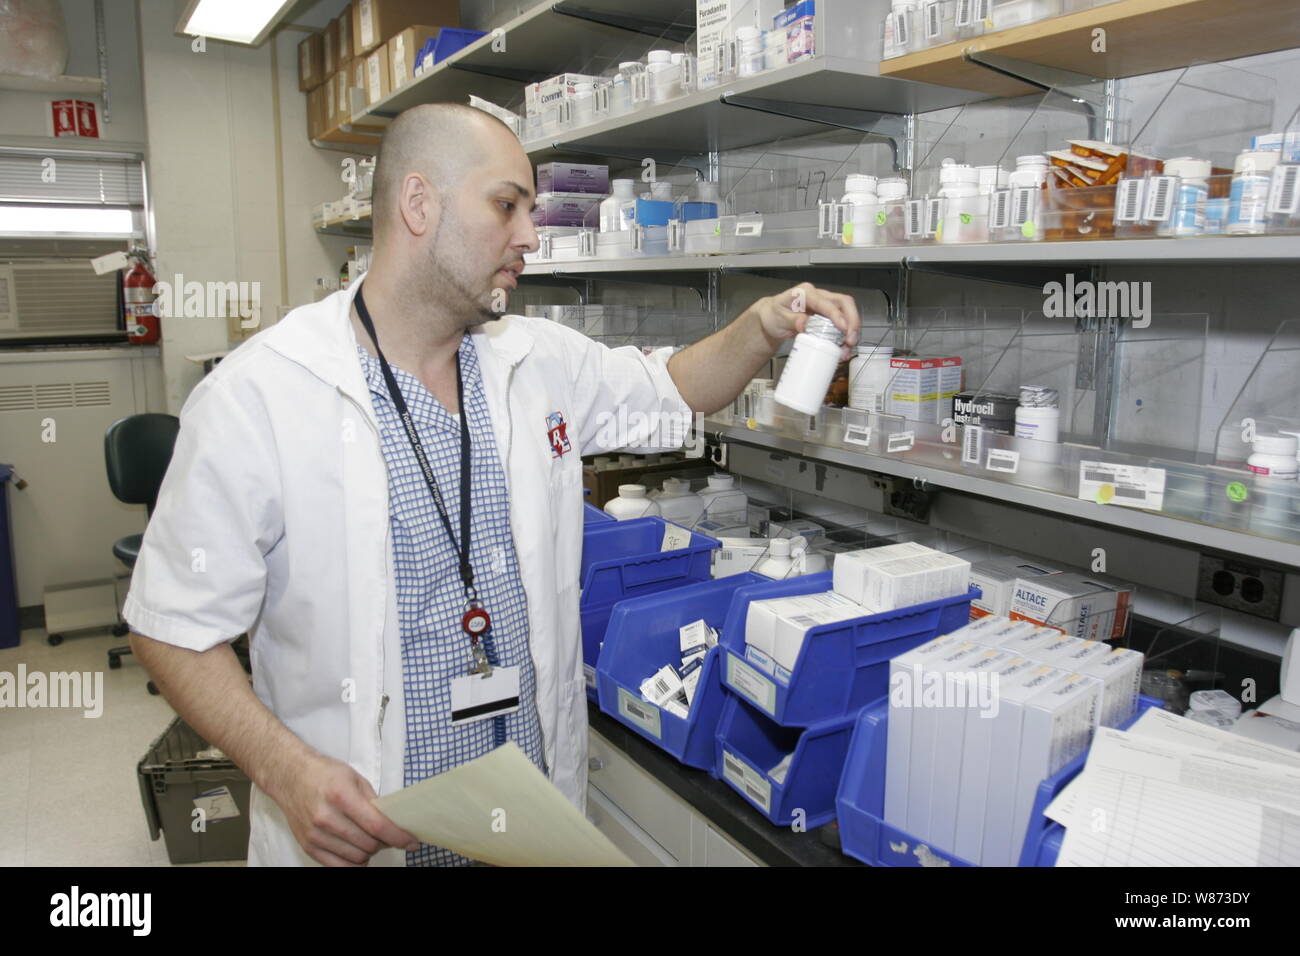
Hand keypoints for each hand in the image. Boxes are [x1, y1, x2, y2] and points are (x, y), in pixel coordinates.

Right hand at [274, 751, 418, 865]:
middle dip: (384, 842)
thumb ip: (373, 802)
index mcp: (341, 796)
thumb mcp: (355, 778)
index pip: (376, 825)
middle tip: (386, 835)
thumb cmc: (324, 774)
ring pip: (356, 858)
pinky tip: (358, 852)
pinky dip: (354, 863)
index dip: (398, 837)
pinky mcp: (308, 846)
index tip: (411, 842)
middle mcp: (326, 818)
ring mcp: (315, 835)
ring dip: (369, 852)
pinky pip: (338, 866)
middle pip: (368, 844)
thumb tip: (393, 823)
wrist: (290, 777)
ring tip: (369, 839)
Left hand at [748, 282, 860, 360]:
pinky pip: (842, 324)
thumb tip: (804, 323)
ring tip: (846, 348)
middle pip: (844, 303)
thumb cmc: (774, 314)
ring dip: (850, 332)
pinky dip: (845, 336)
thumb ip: (792, 320)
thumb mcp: (778, 318)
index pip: (826, 302)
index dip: (837, 315)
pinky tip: (842, 347)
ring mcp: (825, 306)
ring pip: (846, 314)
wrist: (772, 318)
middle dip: (852, 321)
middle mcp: (819, 297)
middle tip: (850, 339)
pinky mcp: (828, 317)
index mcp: (806, 293)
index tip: (843, 328)